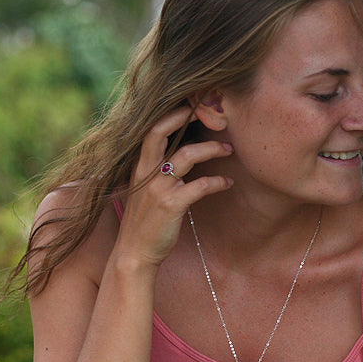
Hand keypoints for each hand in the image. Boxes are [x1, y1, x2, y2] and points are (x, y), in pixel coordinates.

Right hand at [115, 106, 232, 268]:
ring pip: (187, 155)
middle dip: (187, 117)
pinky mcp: (171, 204)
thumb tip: (177, 156)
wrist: (134, 254)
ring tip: (229, 150)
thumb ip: (156, 172)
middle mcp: (146, 172)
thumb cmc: (144, 222)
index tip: (193, 108)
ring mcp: (158, 187)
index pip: (151, 129)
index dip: (172, 114)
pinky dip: (218, 182)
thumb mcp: (144, 191)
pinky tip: (227, 183)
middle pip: (161, 131)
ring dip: (212, 149)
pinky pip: (201, 186)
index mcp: (140, 166)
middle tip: (213, 116)